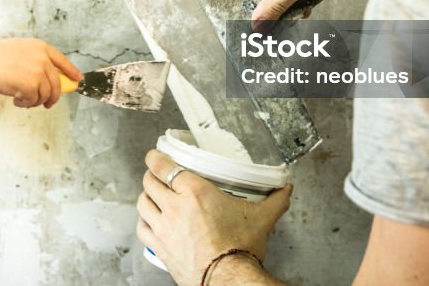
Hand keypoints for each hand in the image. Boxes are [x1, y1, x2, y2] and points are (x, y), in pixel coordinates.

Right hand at [0, 38, 81, 108]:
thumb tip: (49, 78)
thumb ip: (35, 61)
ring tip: (20, 98)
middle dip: (53, 97)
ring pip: (46, 95)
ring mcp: (38, 72)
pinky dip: (24, 104)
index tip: (77, 80)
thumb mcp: (20, 51)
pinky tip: (14, 98)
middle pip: (57, 84)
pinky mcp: (31, 85)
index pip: (63, 61)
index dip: (71, 72)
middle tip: (47, 104)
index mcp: (41, 47)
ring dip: (34, 101)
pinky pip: (34, 101)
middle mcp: (43, 59)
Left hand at [136, 150, 291, 284]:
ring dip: (146, 196)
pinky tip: (150, 220)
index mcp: (195, 193)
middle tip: (156, 174)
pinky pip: (142, 228)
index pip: (165, 167)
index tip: (154, 155)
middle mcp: (175, 207)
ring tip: (152, 194)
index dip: (155, 158)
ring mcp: (164, 228)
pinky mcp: (160, 247)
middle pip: (150, 182)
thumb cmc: (240, 249)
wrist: (228, 280)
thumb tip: (286, 190)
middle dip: (151, 175)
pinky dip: (143, 221)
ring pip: (143, 203)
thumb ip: (275, 201)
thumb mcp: (261, 219)